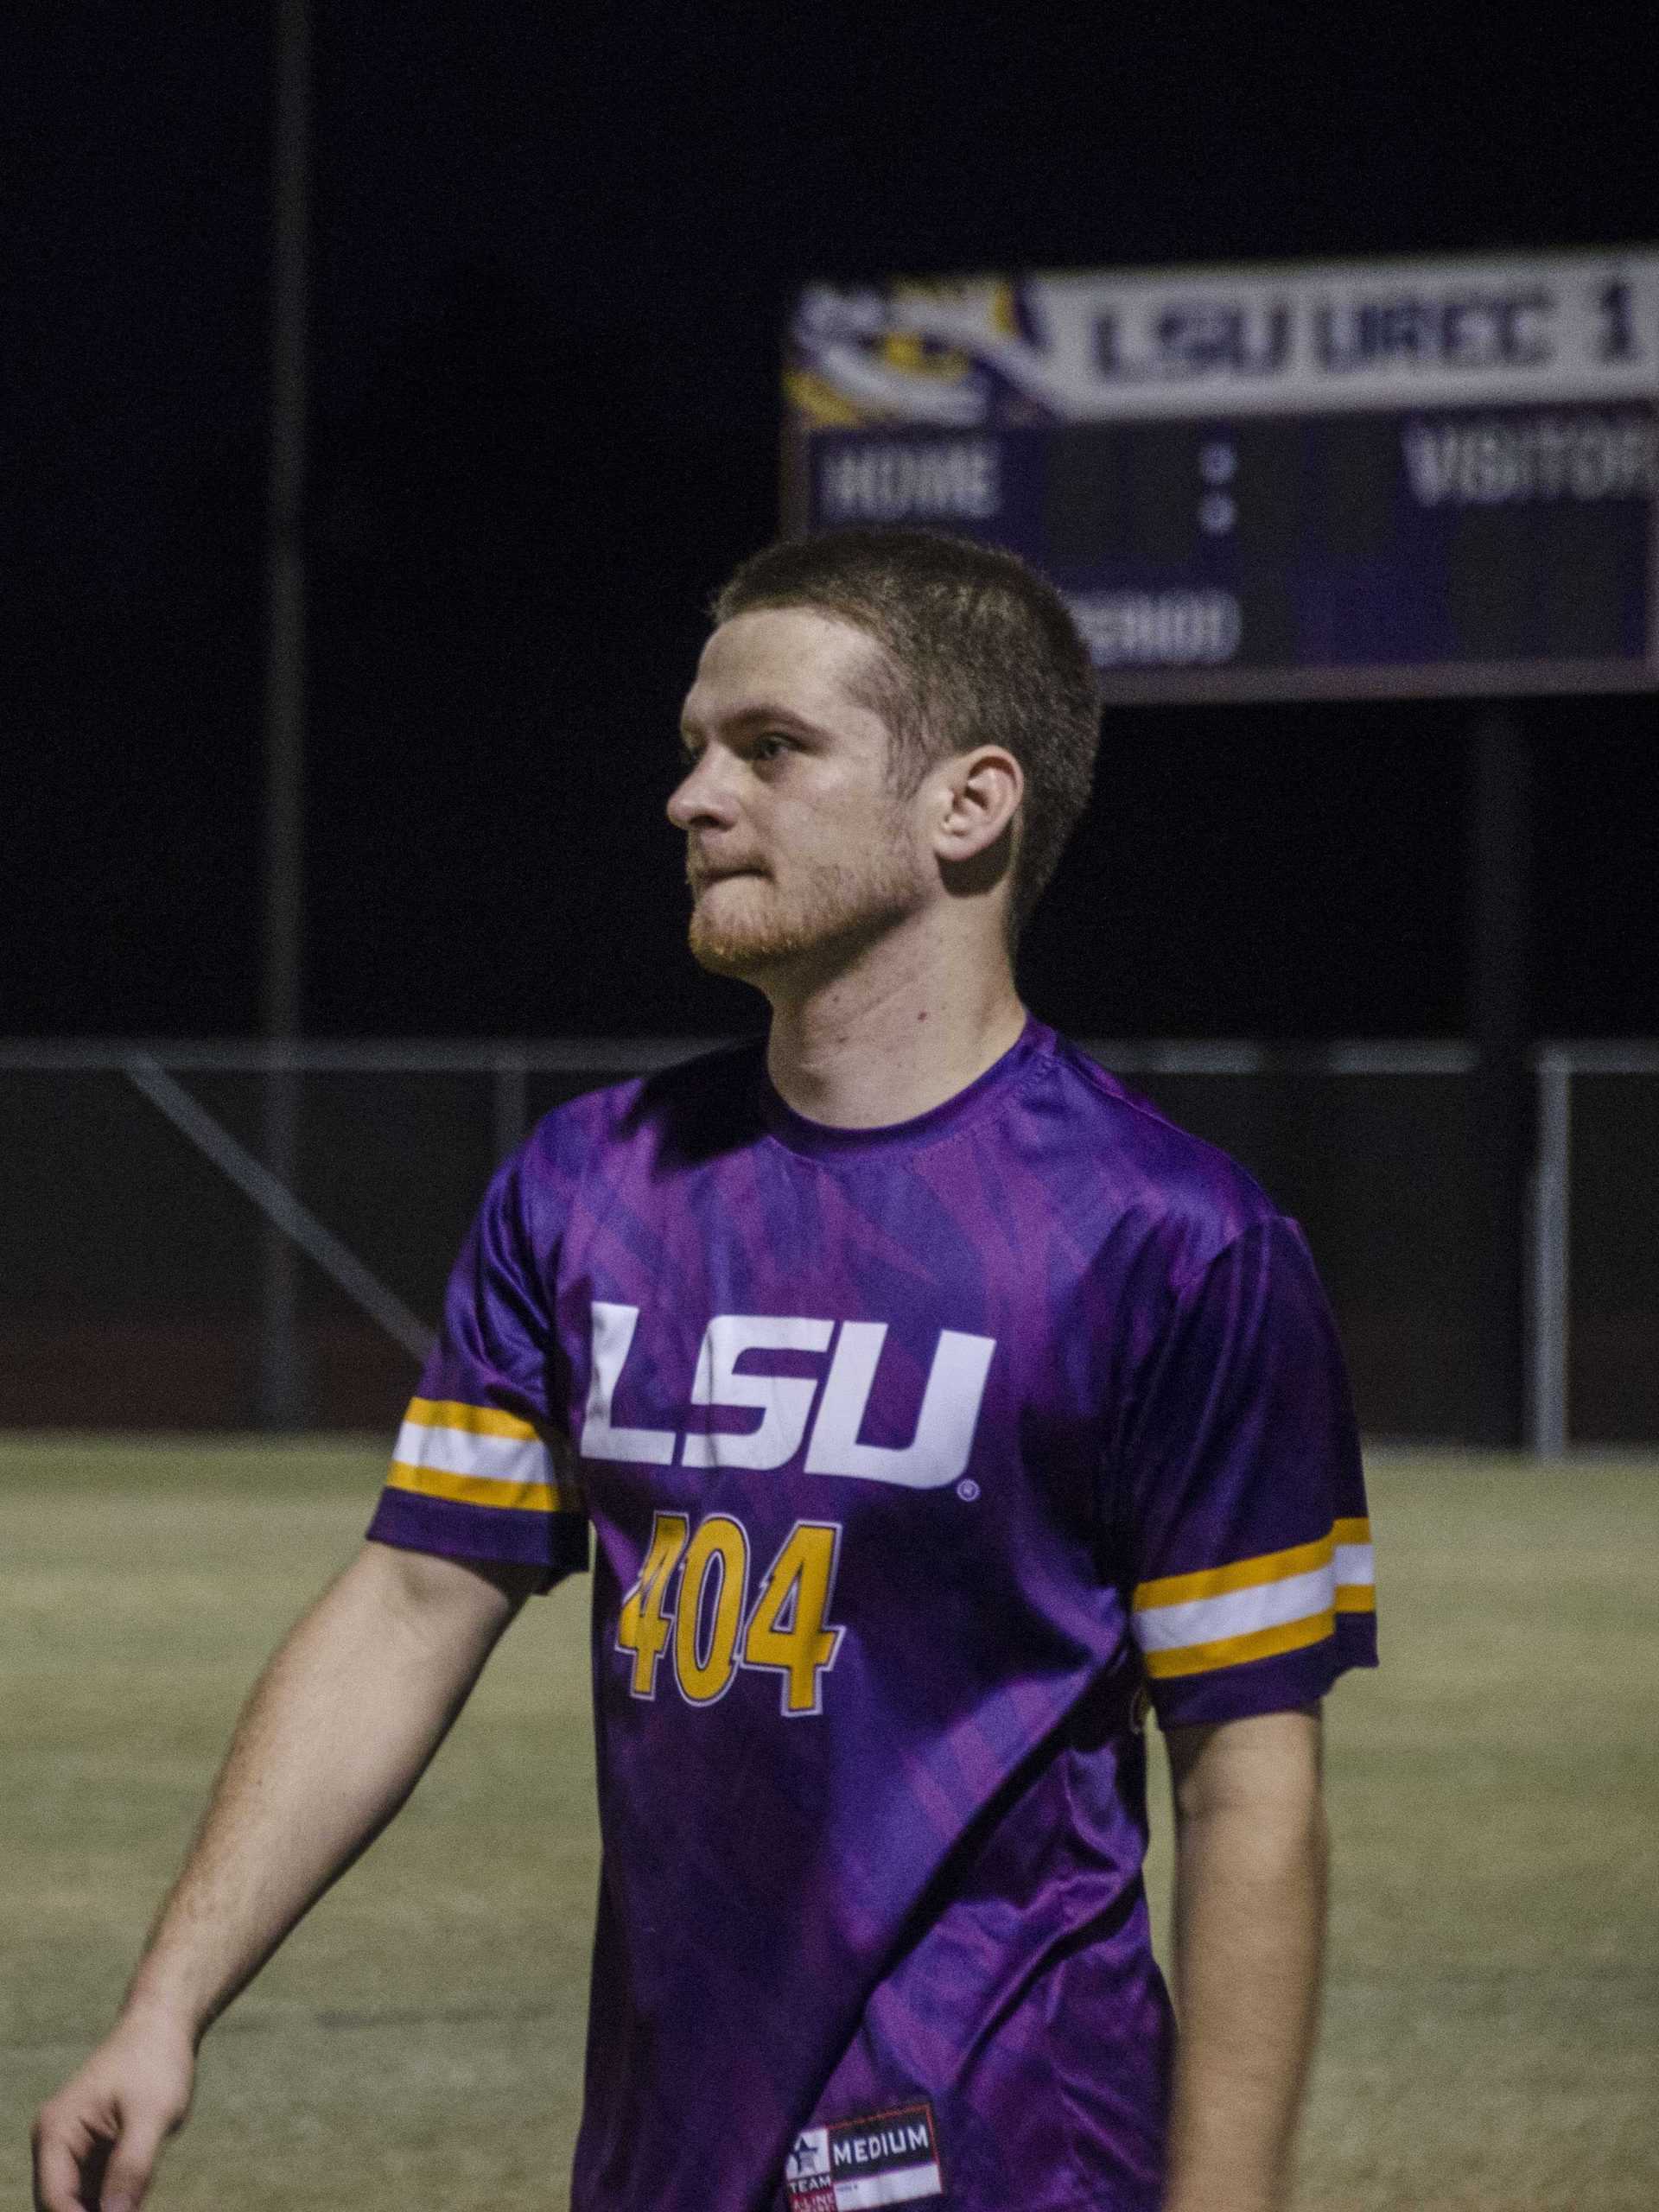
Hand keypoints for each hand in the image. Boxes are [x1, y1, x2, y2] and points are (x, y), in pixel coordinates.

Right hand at [32, 2006, 195, 2211]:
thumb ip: (131, 2169)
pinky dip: (113, 2202)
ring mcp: (73, 2147)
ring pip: (80, 2201)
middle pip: (61, 2205)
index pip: (55, 2201)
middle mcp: (55, 2143)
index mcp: (55, 2133)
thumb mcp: (151, 2116)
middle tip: (130, 2210)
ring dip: (104, 2210)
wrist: (164, 2024)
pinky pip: (96, 2189)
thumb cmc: (156, 2061)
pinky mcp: (94, 2149)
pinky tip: (134, 2202)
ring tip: (133, 2203)